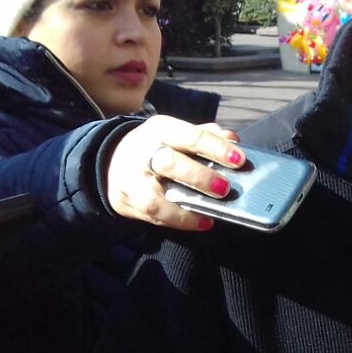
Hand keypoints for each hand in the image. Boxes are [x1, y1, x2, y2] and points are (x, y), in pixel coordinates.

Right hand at [104, 116, 242, 230]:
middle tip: (225, 188)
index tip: (239, 160)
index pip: (190, 136)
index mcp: (161, 130)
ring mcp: (132, 180)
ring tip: (211, 213)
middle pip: (170, 164)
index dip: (216, 148)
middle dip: (200, 177)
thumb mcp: (178, 134)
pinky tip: (201, 222)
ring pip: (155, 198)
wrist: (112, 160)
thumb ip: (206, 135)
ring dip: (185, 208)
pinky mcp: (127, 201)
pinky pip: (154, 215)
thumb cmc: (158, 146)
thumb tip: (233, 140)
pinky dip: (179, 221)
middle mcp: (143, 152)